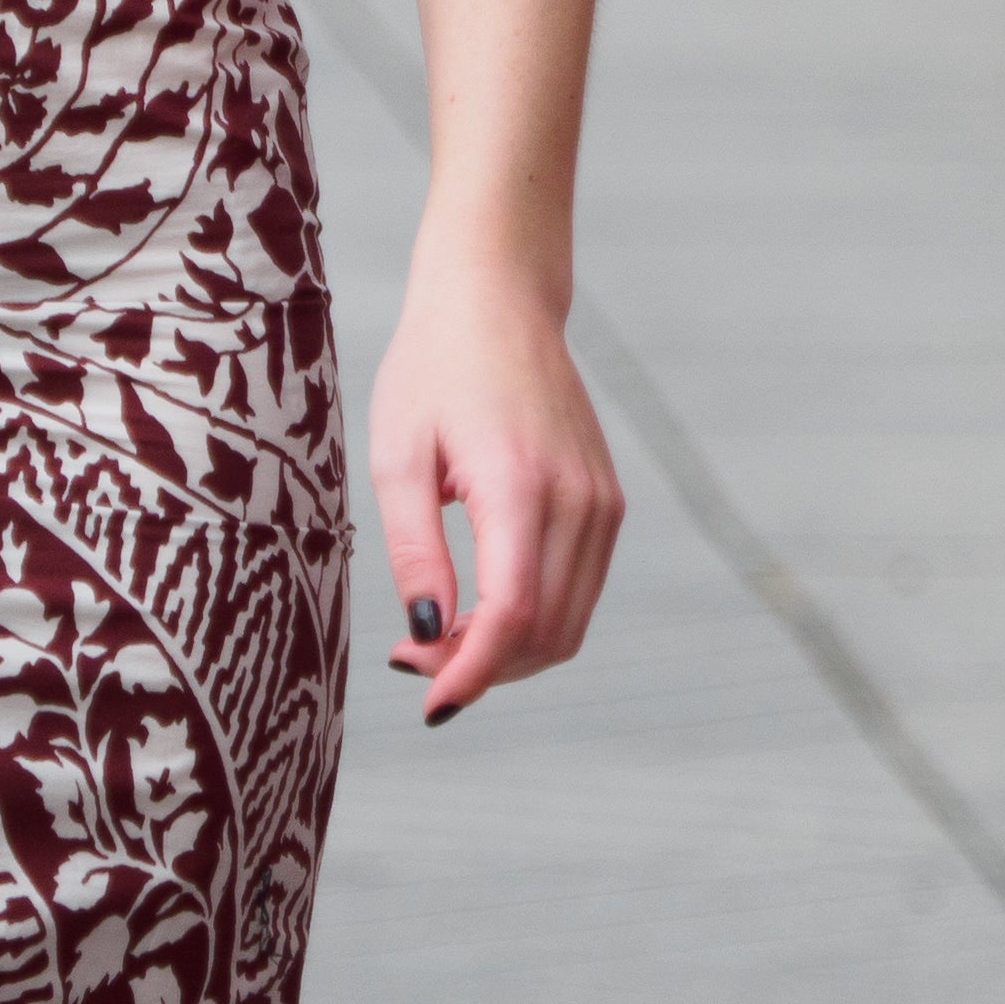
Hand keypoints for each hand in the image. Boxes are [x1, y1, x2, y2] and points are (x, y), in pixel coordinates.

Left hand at [365, 254, 621, 725]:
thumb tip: (427, 636)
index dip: (471, 674)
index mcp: (520, 484)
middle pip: (546, 634)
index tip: (428, 704)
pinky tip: (479, 603)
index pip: (513, 615)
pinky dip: (535, 618)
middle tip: (412, 656)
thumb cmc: (434, 368)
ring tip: (439, 632)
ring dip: (508, 651)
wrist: (498, 299)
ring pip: (569, 622)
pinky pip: (579, 589)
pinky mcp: (606, 500)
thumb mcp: (398, 456)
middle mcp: (578, 499)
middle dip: (482, 668)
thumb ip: (415, 552)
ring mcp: (602, 500)